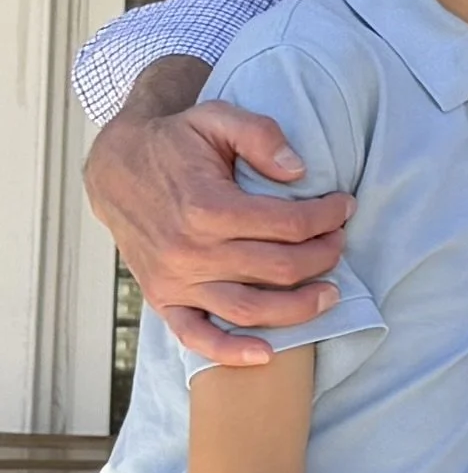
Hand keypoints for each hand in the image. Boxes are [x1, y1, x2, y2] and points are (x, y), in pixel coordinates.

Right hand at [85, 65, 353, 366]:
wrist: (116, 168)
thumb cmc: (174, 142)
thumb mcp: (216, 118)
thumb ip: (261, 135)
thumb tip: (299, 170)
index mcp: (209, 207)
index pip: (290, 224)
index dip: (327, 217)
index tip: (344, 207)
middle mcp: (191, 250)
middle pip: (280, 268)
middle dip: (323, 256)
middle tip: (340, 243)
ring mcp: (176, 280)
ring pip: (251, 309)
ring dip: (299, 308)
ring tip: (330, 294)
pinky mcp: (162, 297)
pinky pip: (196, 336)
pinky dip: (230, 352)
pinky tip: (266, 354)